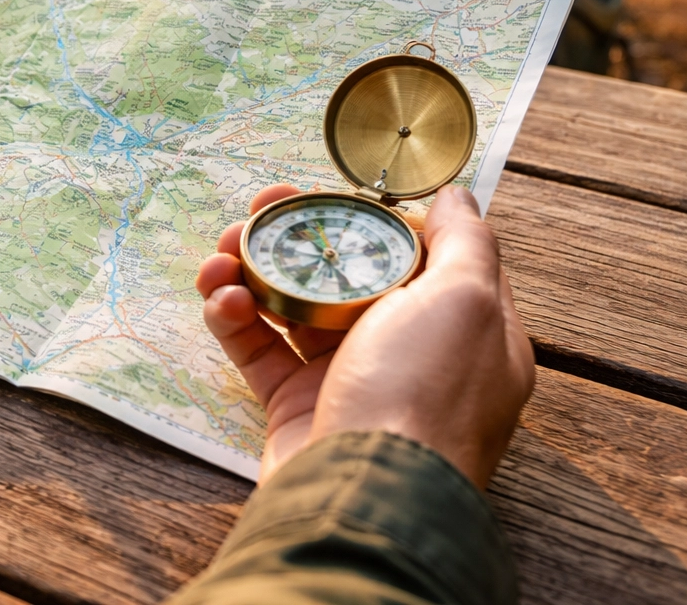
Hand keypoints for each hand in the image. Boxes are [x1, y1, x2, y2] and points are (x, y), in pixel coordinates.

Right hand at [198, 184, 533, 488]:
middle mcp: (409, 351)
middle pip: (346, 272)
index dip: (374, 215)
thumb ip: (464, 241)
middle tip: (260, 207)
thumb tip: (458, 196)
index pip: (420, 252)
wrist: (363, 496)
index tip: (330, 191)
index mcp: (461, 327)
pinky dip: (233, 317)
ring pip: (293, 304)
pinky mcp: (298, 406)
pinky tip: (220, 298)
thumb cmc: (423, 397)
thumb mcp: (466, 301)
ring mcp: (350, 379)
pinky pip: (259, 348)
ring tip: (224, 249)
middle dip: (298, 235)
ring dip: (252, 268)